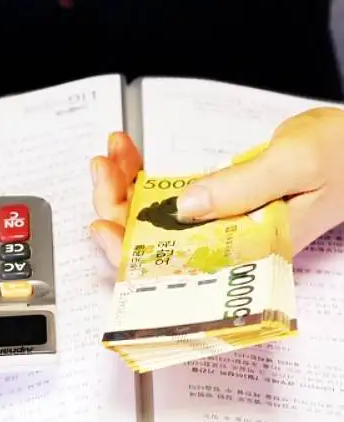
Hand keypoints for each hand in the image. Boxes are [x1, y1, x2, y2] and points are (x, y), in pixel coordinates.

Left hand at [90, 107, 343, 264]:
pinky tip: (131, 155)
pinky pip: (168, 197)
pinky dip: (144, 175)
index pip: (175, 270)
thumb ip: (241, 188)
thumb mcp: (296, 164)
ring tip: (114, 151)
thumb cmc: (343, 156)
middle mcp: (225, 246)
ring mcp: (217, 225)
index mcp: (247, 252)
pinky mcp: (215, 204)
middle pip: (152, 243)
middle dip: (117, 205)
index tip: (101, 223)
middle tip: (104, 166)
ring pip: (153, 218)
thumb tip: (184, 209)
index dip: (130, 253)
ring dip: (125, 185)